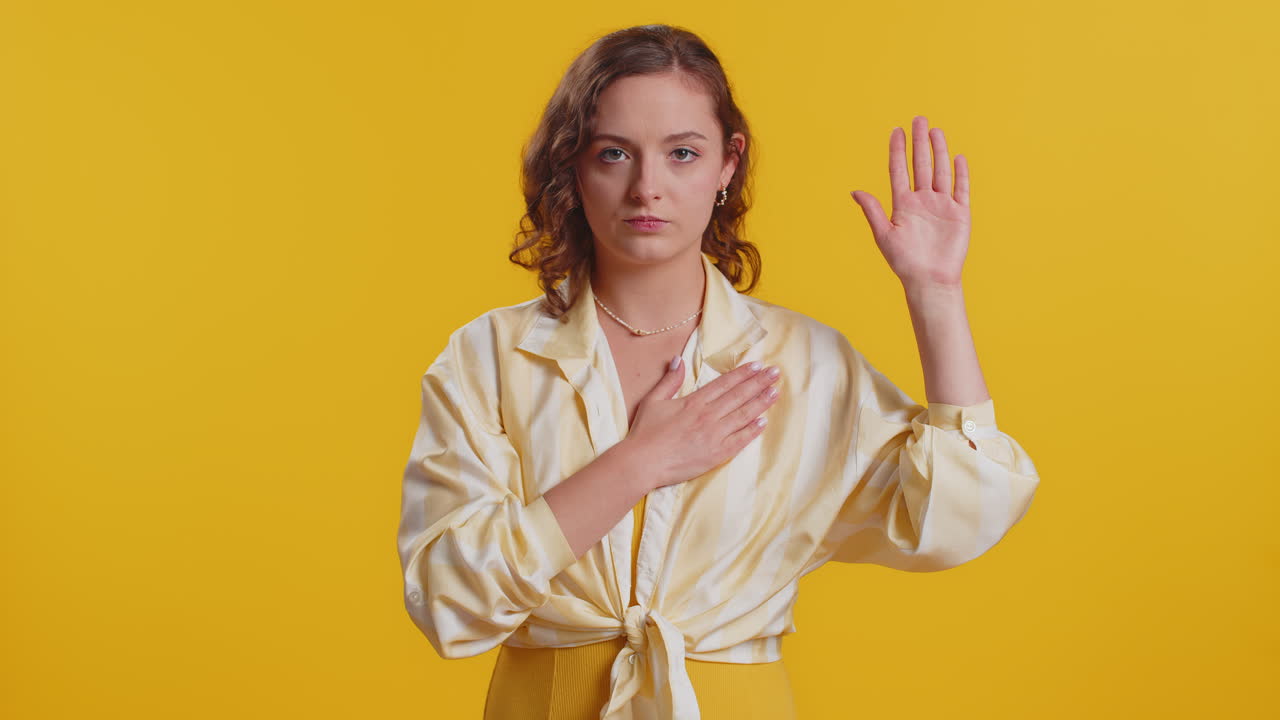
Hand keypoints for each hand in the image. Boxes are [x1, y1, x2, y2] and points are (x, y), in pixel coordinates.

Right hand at [624, 359, 780, 490]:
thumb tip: (678, 360)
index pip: (725, 384)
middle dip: (759, 383)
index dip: (743, 374)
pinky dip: (752, 430)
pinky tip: (763, 421)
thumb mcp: (653, 400)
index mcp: (694, 402)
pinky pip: (740, 440)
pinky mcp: (716, 454)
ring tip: (776, 392)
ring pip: (743, 415)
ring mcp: (714, 435)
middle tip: (776, 372)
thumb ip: (669, 380)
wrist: (643, 462)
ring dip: (761, 402)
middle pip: (739, 396)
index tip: (758, 366)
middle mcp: (708, 416)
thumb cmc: (646, 432)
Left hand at [849, 115, 970, 290]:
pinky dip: (960, 174)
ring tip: (935, 131)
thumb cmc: (904, 262)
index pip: (899, 171)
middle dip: (919, 142)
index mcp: (903, 204)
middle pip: (920, 165)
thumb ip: (872, 211)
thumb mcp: (884, 234)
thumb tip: (855, 191)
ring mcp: (942, 206)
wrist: (929, 280)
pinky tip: (957, 157)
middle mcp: (922, 201)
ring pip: (940, 171)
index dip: (897, 150)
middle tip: (918, 119)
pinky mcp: (959, 214)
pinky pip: (960, 189)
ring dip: (938, 151)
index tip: (896, 131)